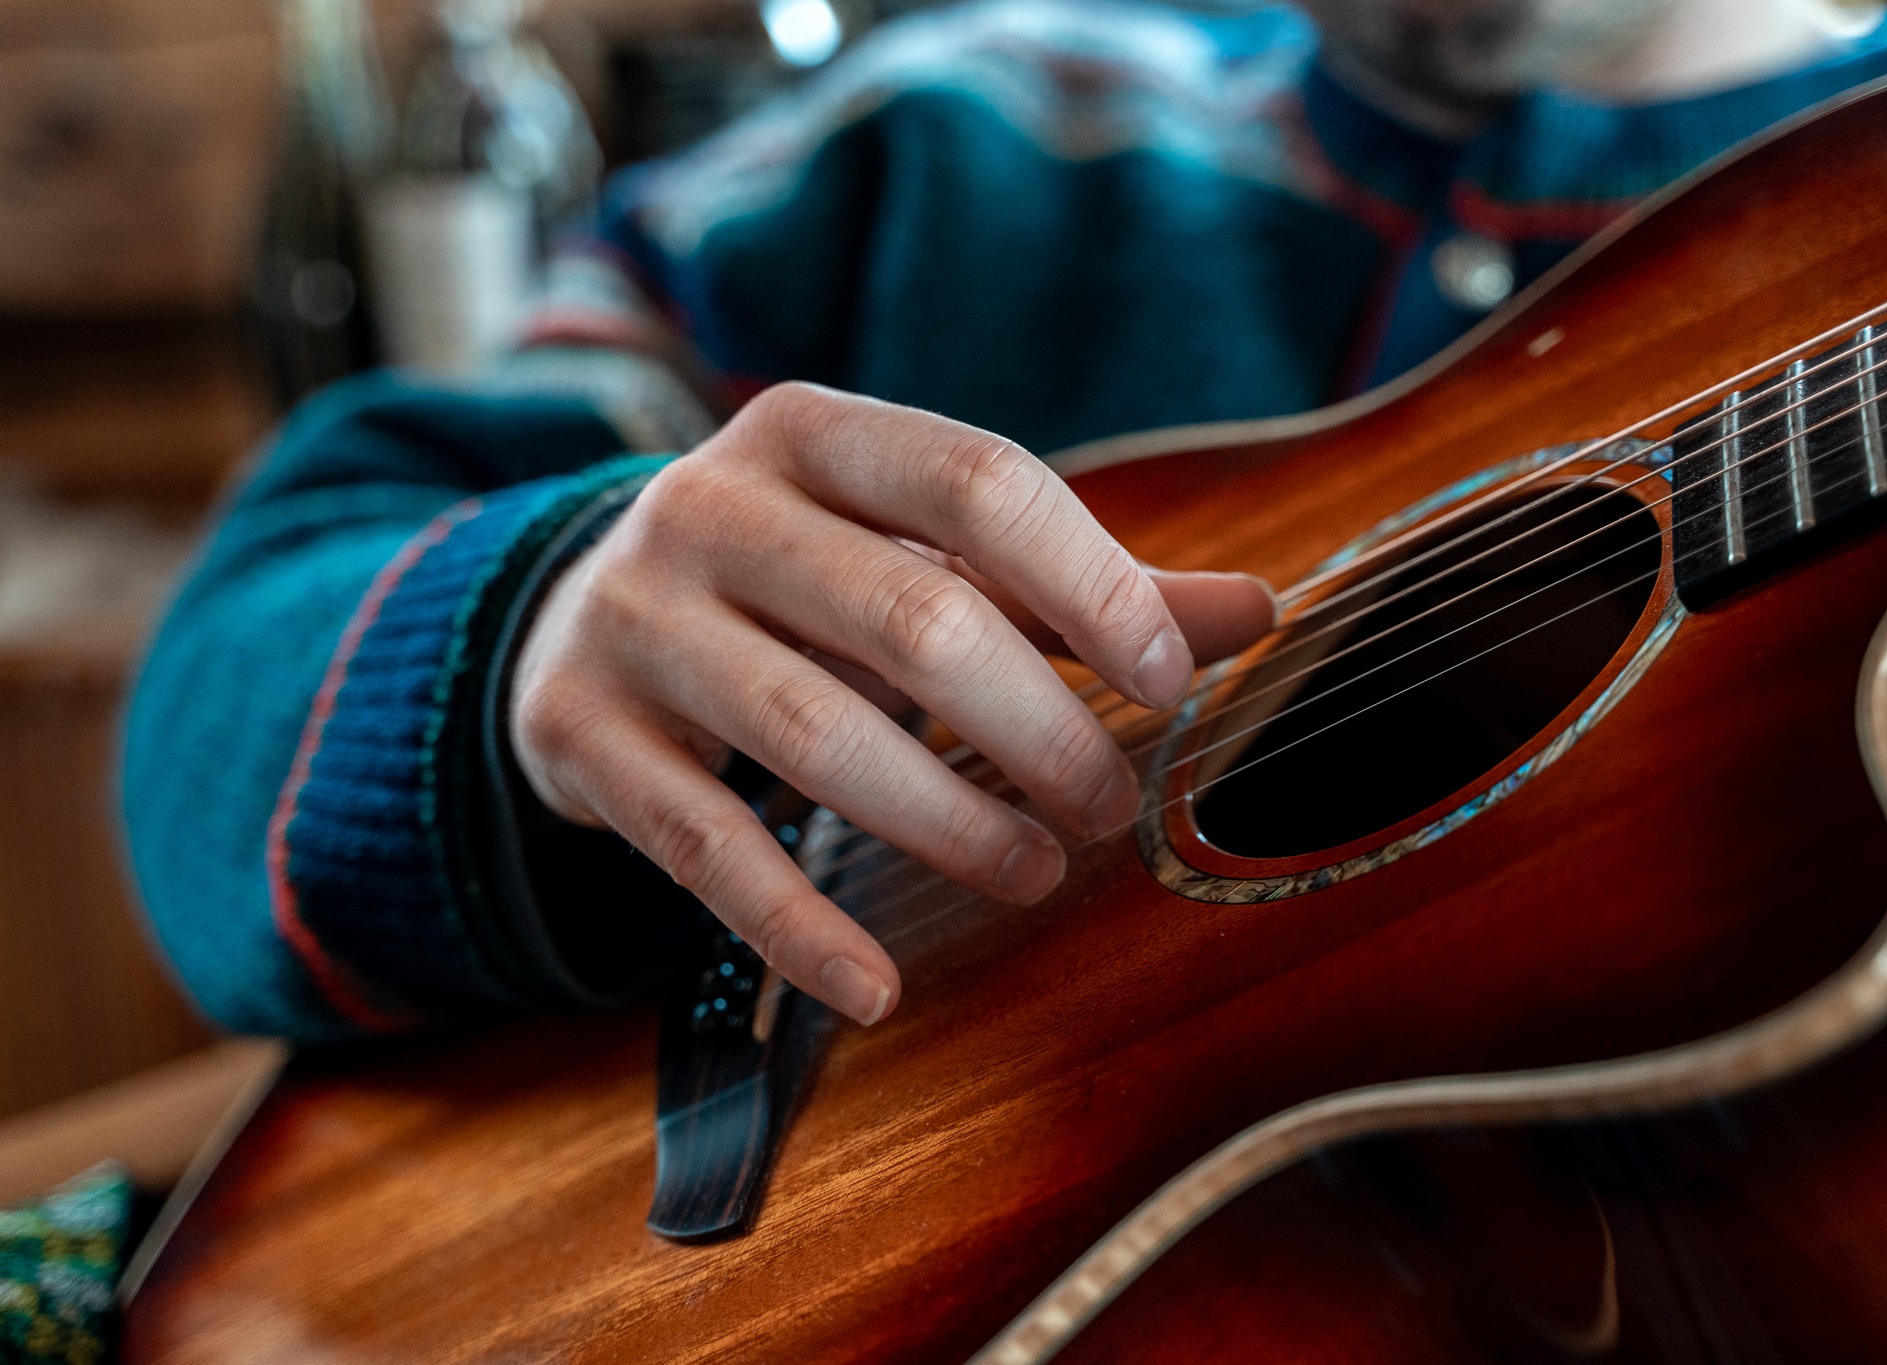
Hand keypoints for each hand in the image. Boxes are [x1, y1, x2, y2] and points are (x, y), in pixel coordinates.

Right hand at [510, 383, 1274, 1024]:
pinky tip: (877, 988)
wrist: (575, 614)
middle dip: (1036, 730)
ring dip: (947, 823)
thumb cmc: (797, 580)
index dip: (1089, 582)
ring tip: (1034, 875)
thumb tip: (1259, 612)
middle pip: (912, 619)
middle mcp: (710, 506)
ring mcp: (635, 618)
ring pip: (814, 733)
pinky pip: (705, 845)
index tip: (1165, 683)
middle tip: (1106, 809)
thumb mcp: (917, 552)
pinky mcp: (581, 733)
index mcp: (811, 433)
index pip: (978, 481)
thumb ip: (1076, 585)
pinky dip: (798, 926)